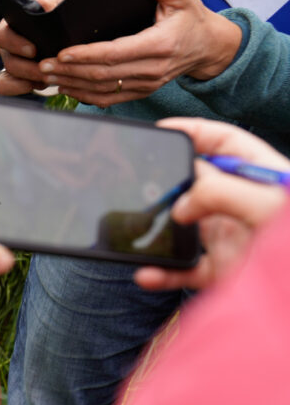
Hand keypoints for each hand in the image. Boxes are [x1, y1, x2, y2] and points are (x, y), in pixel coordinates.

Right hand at [0, 0, 69, 95]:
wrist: (67, 28)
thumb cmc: (56, 12)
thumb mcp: (57, 1)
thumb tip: (43, 4)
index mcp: (10, 26)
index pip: (1, 35)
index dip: (14, 44)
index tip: (33, 50)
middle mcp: (7, 45)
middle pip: (7, 60)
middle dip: (27, 67)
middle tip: (45, 69)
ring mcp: (10, 62)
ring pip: (8, 75)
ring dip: (29, 78)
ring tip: (47, 77)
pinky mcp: (15, 77)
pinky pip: (6, 86)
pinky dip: (20, 88)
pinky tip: (39, 84)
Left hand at [35, 0, 241, 106]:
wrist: (209, 47)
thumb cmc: (191, 18)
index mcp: (159, 45)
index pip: (115, 54)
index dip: (86, 55)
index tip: (62, 53)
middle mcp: (152, 69)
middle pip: (103, 75)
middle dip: (69, 71)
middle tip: (44, 65)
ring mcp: (146, 84)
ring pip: (102, 89)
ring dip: (72, 84)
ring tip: (47, 76)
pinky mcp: (141, 92)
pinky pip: (108, 99)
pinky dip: (84, 95)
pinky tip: (66, 88)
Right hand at [134, 118, 287, 290]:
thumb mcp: (266, 202)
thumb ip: (219, 193)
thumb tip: (179, 208)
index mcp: (261, 176)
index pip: (225, 143)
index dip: (194, 132)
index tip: (162, 131)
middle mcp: (242, 202)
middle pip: (195, 182)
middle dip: (166, 181)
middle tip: (141, 184)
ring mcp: (231, 235)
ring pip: (184, 227)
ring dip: (158, 229)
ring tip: (137, 230)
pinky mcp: (223, 269)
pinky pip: (184, 268)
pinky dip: (162, 272)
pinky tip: (147, 273)